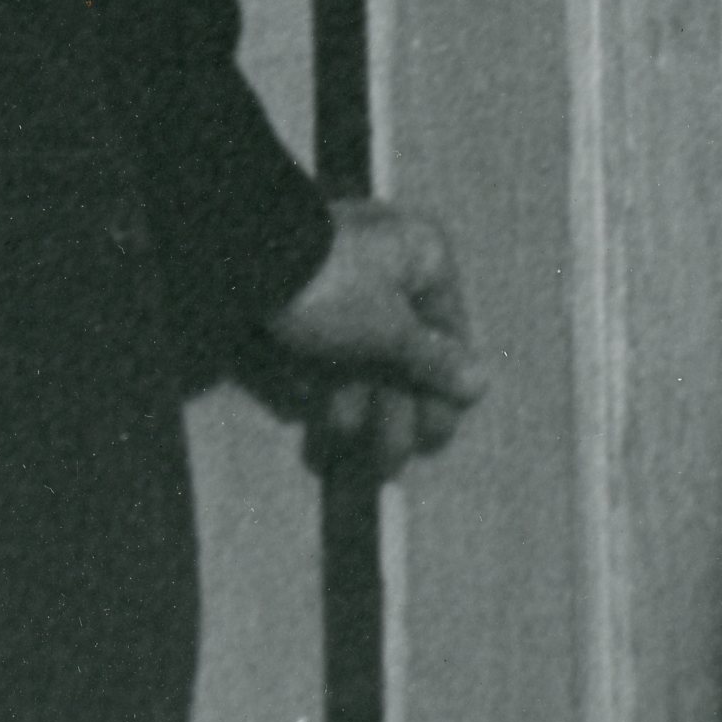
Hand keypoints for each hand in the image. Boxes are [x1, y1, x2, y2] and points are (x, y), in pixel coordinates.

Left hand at [259, 196, 483, 481]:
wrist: (241, 258)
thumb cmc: (333, 287)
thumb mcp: (391, 331)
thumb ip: (434, 361)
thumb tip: (480, 383)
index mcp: (424, 258)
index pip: (449, 336)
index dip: (442, 391)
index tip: (434, 438)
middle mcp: (389, 265)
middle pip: (403, 352)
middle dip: (393, 413)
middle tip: (387, 463)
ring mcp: (341, 280)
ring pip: (360, 356)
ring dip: (351, 405)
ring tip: (336, 438)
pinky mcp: (299, 296)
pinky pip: (321, 348)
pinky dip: (315, 382)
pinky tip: (303, 408)